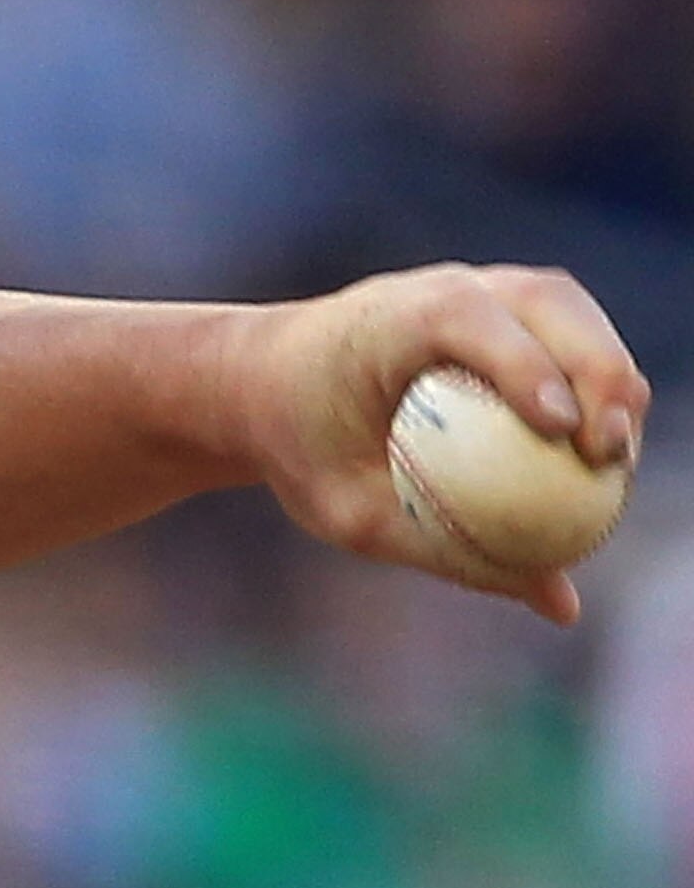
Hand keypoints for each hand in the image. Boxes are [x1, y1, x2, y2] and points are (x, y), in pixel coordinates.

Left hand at [227, 262, 647, 625]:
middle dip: (599, 372)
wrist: (267, 383)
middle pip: (548, 304)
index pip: (469, 320)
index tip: (562, 429)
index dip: (524, 365)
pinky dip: (598, 381)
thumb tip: (559, 602)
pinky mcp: (509, 307)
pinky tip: (607, 447)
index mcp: (391, 318)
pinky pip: (572, 335)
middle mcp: (447, 285)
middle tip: (610, 456)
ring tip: (619, 457)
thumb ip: (447, 551)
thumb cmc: (299, 447)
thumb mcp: (349, 512)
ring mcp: (485, 287)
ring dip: (613, 377)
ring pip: (575, 315)